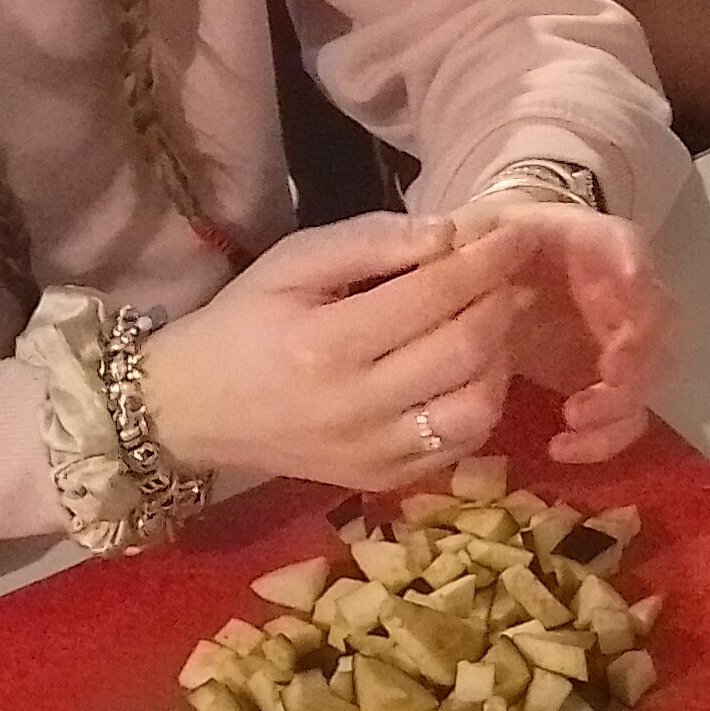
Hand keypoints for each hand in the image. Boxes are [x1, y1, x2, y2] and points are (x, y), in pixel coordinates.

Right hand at [138, 211, 531, 493]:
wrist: (192, 411)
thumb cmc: (241, 324)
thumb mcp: (291, 263)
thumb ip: (370, 241)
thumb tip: (449, 232)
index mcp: (326, 345)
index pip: (434, 294)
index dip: (486, 258)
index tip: (517, 230)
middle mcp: (356, 407)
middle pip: (465, 349)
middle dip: (502, 299)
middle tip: (514, 269)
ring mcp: (373, 453)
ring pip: (477, 406)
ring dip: (501, 355)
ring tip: (494, 318)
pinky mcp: (383, 480)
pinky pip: (461, 445)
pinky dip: (483, 401)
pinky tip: (474, 368)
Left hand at [449, 191, 674, 462]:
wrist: (491, 277)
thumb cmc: (480, 250)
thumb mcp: (463, 237)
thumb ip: (449, 239)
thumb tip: (444, 242)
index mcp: (583, 240)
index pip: (623, 244)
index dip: (631, 263)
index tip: (627, 283)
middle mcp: (617, 288)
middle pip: (655, 318)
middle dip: (637, 354)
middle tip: (604, 383)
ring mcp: (618, 337)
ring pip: (649, 372)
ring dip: (621, 403)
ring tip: (572, 422)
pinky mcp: (606, 380)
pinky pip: (624, 415)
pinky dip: (603, 437)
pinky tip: (561, 447)